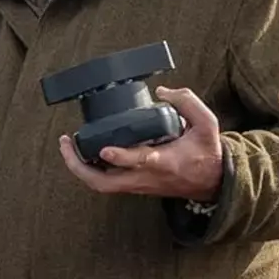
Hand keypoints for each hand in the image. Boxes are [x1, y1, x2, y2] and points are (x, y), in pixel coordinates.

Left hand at [59, 86, 223, 202]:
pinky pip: (105, 183)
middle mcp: (145, 176)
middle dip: (78, 166)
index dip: (121, 156)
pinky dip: (89, 170)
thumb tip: (162, 91)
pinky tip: (81, 152)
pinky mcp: (133, 186)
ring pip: (100, 185)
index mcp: (164, 162)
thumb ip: (187, 102)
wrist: (213, 182)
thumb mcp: (207, 124)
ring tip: (67, 145)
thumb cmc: (206, 152)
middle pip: (104, 182)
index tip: (104, 149)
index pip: (139, 161)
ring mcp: (137, 184)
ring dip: (79, 167)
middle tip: (65, 142)